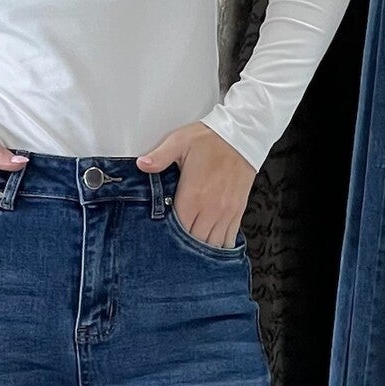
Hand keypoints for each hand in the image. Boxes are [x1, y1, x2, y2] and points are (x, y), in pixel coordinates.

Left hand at [134, 122, 253, 248]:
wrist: (242, 135)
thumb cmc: (211, 139)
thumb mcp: (179, 142)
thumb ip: (159, 157)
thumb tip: (142, 164)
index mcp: (193, 195)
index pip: (178, 229)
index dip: (169, 238)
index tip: (162, 239)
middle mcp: (211, 207)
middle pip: (195, 241)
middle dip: (184, 247)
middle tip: (174, 248)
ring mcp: (226, 211)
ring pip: (213, 244)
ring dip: (202, 248)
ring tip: (192, 250)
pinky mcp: (238, 210)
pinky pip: (230, 237)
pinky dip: (220, 245)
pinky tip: (212, 245)